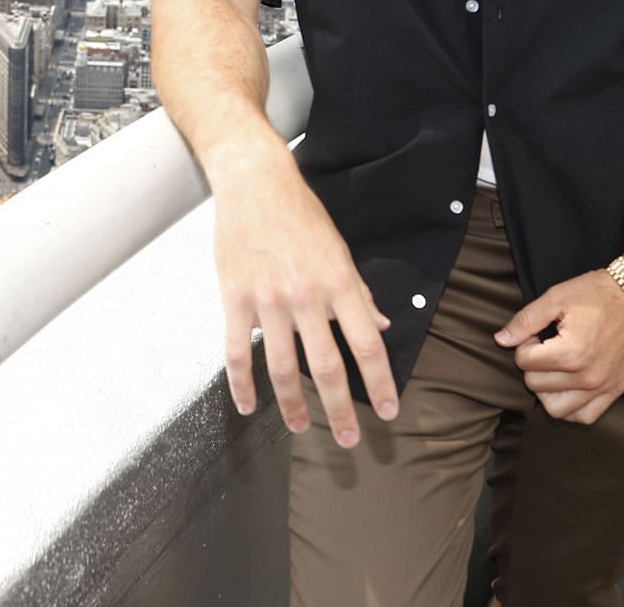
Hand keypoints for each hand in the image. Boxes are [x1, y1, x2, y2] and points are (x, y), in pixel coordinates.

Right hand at [214, 163, 397, 448]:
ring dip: (293, 405)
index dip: (380, 383)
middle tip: (349, 440)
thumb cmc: (301, 214)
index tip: (387, 412)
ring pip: (282, 367)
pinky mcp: (236, 299)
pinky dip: (242, 384)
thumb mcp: (340, 250)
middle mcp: (307, 297)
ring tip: (302, 428)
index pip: (367, 345)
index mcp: (339, 284)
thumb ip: (359, 294)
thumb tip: (381, 327)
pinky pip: (237, 352)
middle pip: (327, 366)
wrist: (255, 184)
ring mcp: (268, 300)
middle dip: (340, 410)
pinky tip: (249, 405)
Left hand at [494, 269, 623, 424]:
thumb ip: (525, 321)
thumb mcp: (555, 298)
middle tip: (545, 345)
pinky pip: (585, 416)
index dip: (524, 343)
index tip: (538, 333)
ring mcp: (603, 387)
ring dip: (547, 390)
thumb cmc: (598, 293)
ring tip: (553, 368)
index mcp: (569, 354)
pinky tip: (568, 387)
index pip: (524, 362)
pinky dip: (571, 407)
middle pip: (535, 385)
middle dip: (533, 364)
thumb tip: (501, 339)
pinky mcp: (616, 390)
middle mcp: (586, 377)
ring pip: (556, 409)